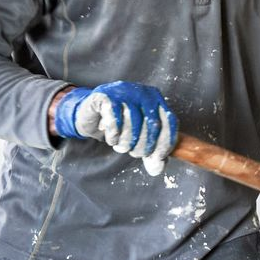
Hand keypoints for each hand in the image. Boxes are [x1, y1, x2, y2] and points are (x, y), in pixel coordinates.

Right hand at [54, 81, 177, 175]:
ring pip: (133, 121)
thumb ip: (151, 154)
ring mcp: (124, 90)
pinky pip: (115, 118)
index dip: (165, 142)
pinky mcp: (106, 95)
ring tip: (122, 147)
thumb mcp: (138, 140)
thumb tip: (157, 168)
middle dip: (144, 145)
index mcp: (157, 100)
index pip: (169, 121)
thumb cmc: (119, 127)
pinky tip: (111, 139)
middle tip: (135, 154)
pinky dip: (114, 134)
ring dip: (127, 141)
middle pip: (152, 123)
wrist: (90, 116)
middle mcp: (143, 92)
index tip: (158, 158)